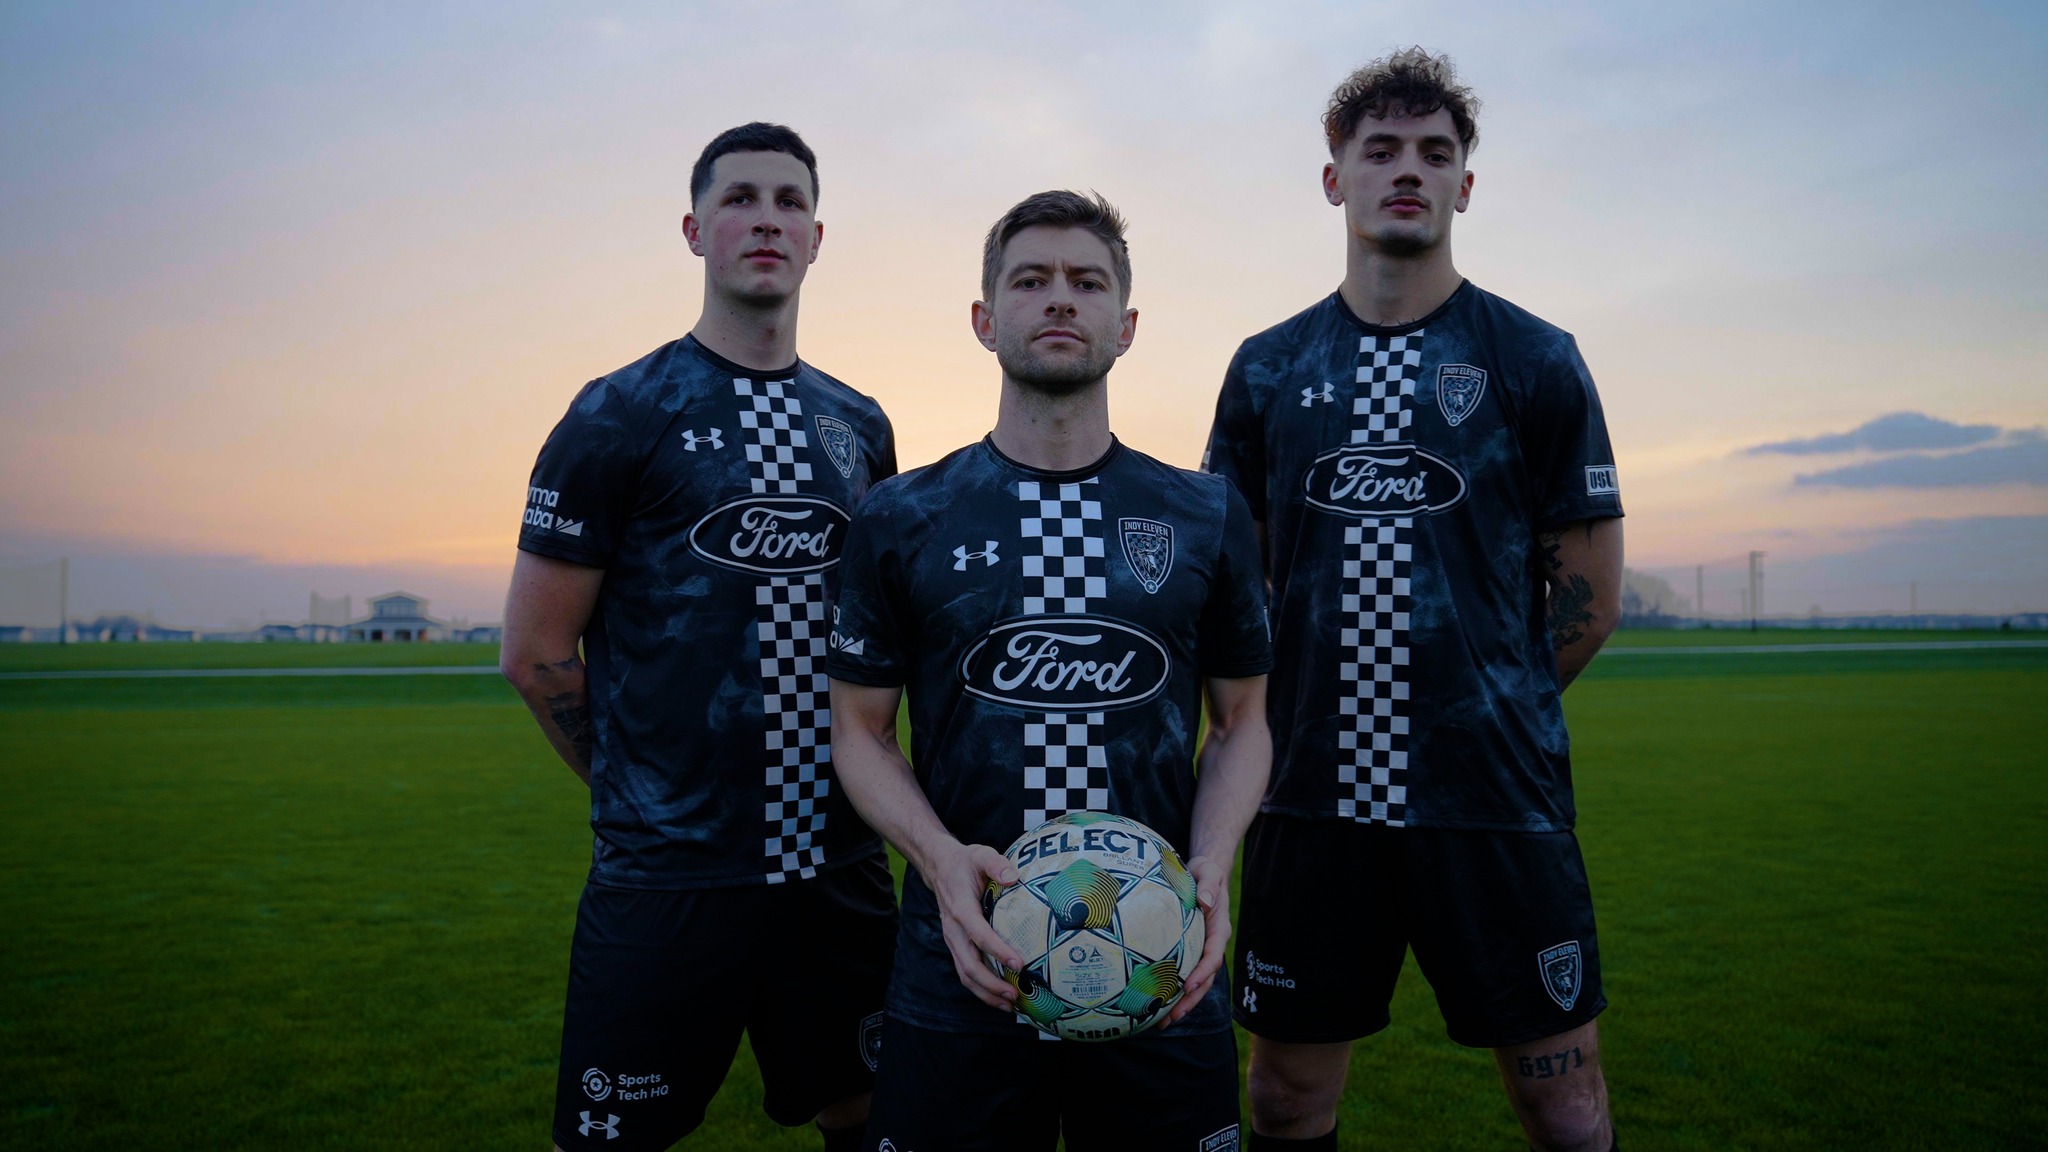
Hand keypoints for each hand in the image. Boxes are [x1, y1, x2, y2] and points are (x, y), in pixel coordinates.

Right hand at [929, 840, 1024, 1010]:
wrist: (938, 867)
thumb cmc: (964, 862)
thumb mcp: (981, 854)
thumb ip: (996, 864)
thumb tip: (1014, 877)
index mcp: (960, 908)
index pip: (978, 933)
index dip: (997, 950)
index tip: (1019, 963)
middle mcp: (953, 929)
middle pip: (968, 964)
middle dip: (991, 984)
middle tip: (1015, 994)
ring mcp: (953, 940)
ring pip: (965, 974)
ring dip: (986, 992)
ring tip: (1009, 1004)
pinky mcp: (956, 945)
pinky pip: (966, 972)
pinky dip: (981, 988)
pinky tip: (1000, 997)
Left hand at [1161, 855, 1229, 1027]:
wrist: (1203, 872)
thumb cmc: (1206, 871)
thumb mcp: (1209, 872)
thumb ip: (1208, 885)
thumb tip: (1205, 902)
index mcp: (1218, 928)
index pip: (1213, 955)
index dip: (1203, 971)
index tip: (1190, 983)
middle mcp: (1211, 943)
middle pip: (1205, 978)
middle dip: (1190, 999)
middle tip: (1172, 1016)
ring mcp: (1200, 948)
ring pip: (1195, 981)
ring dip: (1182, 1002)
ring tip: (1163, 1021)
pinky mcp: (1189, 949)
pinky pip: (1182, 972)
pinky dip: (1172, 988)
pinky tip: (1155, 1002)